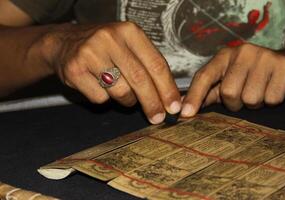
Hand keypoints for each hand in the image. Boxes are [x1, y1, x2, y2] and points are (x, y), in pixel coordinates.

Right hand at [37, 22, 180, 123]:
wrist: (64, 43)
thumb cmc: (104, 48)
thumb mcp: (128, 46)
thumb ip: (148, 66)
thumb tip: (169, 97)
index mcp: (129, 31)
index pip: (156, 64)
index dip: (167, 88)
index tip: (173, 106)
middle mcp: (110, 39)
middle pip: (140, 79)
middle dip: (152, 103)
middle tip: (158, 117)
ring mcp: (90, 53)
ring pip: (121, 91)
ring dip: (127, 100)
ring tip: (121, 91)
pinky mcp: (75, 70)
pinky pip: (100, 98)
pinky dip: (105, 98)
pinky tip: (99, 85)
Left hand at [181, 44, 284, 116]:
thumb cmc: (249, 77)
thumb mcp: (226, 82)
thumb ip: (205, 93)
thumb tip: (181, 105)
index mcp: (224, 56)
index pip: (204, 76)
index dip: (194, 96)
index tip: (185, 114)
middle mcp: (242, 52)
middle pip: (228, 92)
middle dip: (235, 103)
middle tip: (243, 96)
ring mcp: (264, 57)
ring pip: (250, 99)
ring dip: (254, 103)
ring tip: (259, 91)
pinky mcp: (284, 66)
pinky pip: (271, 99)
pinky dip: (271, 101)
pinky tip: (272, 89)